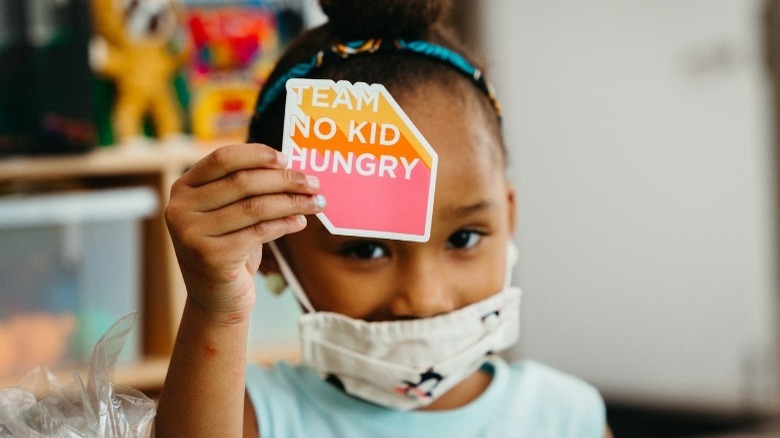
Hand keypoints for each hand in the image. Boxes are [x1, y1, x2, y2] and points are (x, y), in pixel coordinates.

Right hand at [164, 143, 322, 323]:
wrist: (217, 300)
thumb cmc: (229, 249)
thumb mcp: (229, 214)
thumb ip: (245, 188)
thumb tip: (289, 166)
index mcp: (183, 189)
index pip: (222, 159)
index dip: (257, 154)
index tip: (287, 159)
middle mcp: (180, 209)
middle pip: (242, 182)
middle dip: (284, 180)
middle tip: (313, 183)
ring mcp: (191, 234)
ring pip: (254, 207)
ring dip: (292, 202)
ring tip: (316, 202)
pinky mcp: (210, 257)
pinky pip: (258, 232)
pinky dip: (284, 224)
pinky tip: (300, 221)